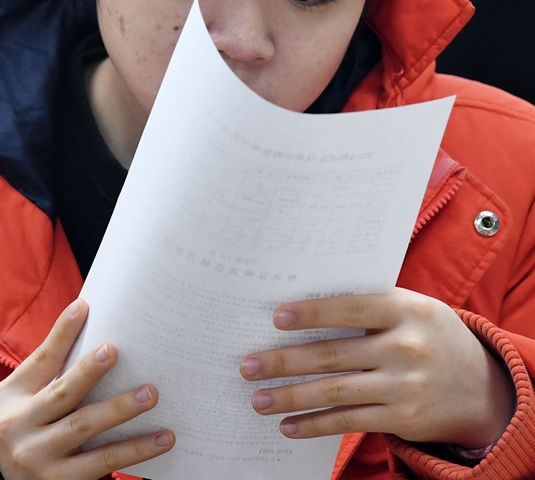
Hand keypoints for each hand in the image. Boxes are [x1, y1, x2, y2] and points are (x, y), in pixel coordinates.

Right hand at [0, 298, 174, 479]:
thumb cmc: (31, 423)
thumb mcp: (26, 394)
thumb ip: (53, 365)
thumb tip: (88, 313)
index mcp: (10, 396)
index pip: (42, 360)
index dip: (62, 334)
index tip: (84, 307)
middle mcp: (16, 427)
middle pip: (62, 394)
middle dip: (89, 371)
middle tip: (115, 350)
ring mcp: (36, 459)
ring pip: (84, 429)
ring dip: (120, 410)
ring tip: (151, 394)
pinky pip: (102, 464)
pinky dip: (135, 451)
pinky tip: (162, 438)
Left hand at [240, 288, 513, 447]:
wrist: (481, 386)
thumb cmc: (428, 334)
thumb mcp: (411, 308)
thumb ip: (369, 304)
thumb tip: (304, 303)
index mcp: (404, 309)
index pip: (349, 307)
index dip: (312, 312)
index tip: (276, 318)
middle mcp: (404, 347)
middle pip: (333, 354)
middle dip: (284, 361)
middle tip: (248, 365)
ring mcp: (403, 386)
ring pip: (335, 391)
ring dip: (291, 397)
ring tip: (259, 399)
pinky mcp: (401, 418)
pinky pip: (349, 421)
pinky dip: (315, 424)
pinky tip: (289, 425)